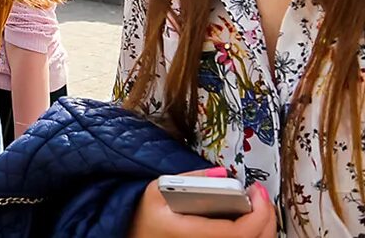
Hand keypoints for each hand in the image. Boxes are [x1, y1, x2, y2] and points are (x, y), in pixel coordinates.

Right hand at [128, 169, 275, 237]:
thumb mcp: (156, 190)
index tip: (258, 192)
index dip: (258, 213)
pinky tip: (252, 220)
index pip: (239, 232)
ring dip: (265, 226)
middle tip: (262, 195)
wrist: (137, 236)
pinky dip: (255, 233)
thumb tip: (221, 173)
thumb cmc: (145, 217)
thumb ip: (189, 179)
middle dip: (268, 217)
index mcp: (192, 235)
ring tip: (259, 205)